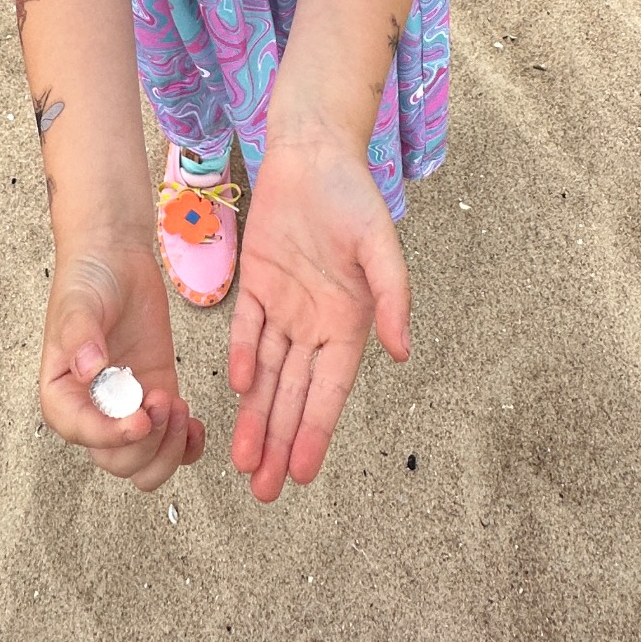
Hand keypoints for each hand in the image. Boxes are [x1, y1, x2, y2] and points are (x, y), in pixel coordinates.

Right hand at [39, 245, 204, 491]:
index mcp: (63, 394)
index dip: (111, 436)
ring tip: (179, 406)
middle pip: (116, 460)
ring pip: (145, 463)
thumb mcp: (78, 303)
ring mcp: (128, 407)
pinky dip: (186, 445)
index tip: (140, 420)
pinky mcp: (156, 395)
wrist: (116, 258)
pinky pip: (171, 442)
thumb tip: (89, 369)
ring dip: (167, 448)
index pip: (81, 433)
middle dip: (145, 443)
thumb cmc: (88, 279)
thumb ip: (80, 336)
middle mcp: (93, 410)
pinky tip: (194, 423)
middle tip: (164, 402)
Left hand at [229, 138, 409, 501]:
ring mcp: (285, 305)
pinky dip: (243, 357)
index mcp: (351, 321)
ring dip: (257, 415)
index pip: (329, 390)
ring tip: (245, 463)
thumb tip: (402, 353)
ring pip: (268, 373)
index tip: (301, 472)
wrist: (312, 151)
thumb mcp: (380, 244)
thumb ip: (392, 297)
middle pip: (295, 393)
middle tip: (264, 490)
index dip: (315, 431)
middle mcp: (317, 322)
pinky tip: (238, 388)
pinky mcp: (257, 283)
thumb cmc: (354, 195)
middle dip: (279, 440)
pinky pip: (248, 329)